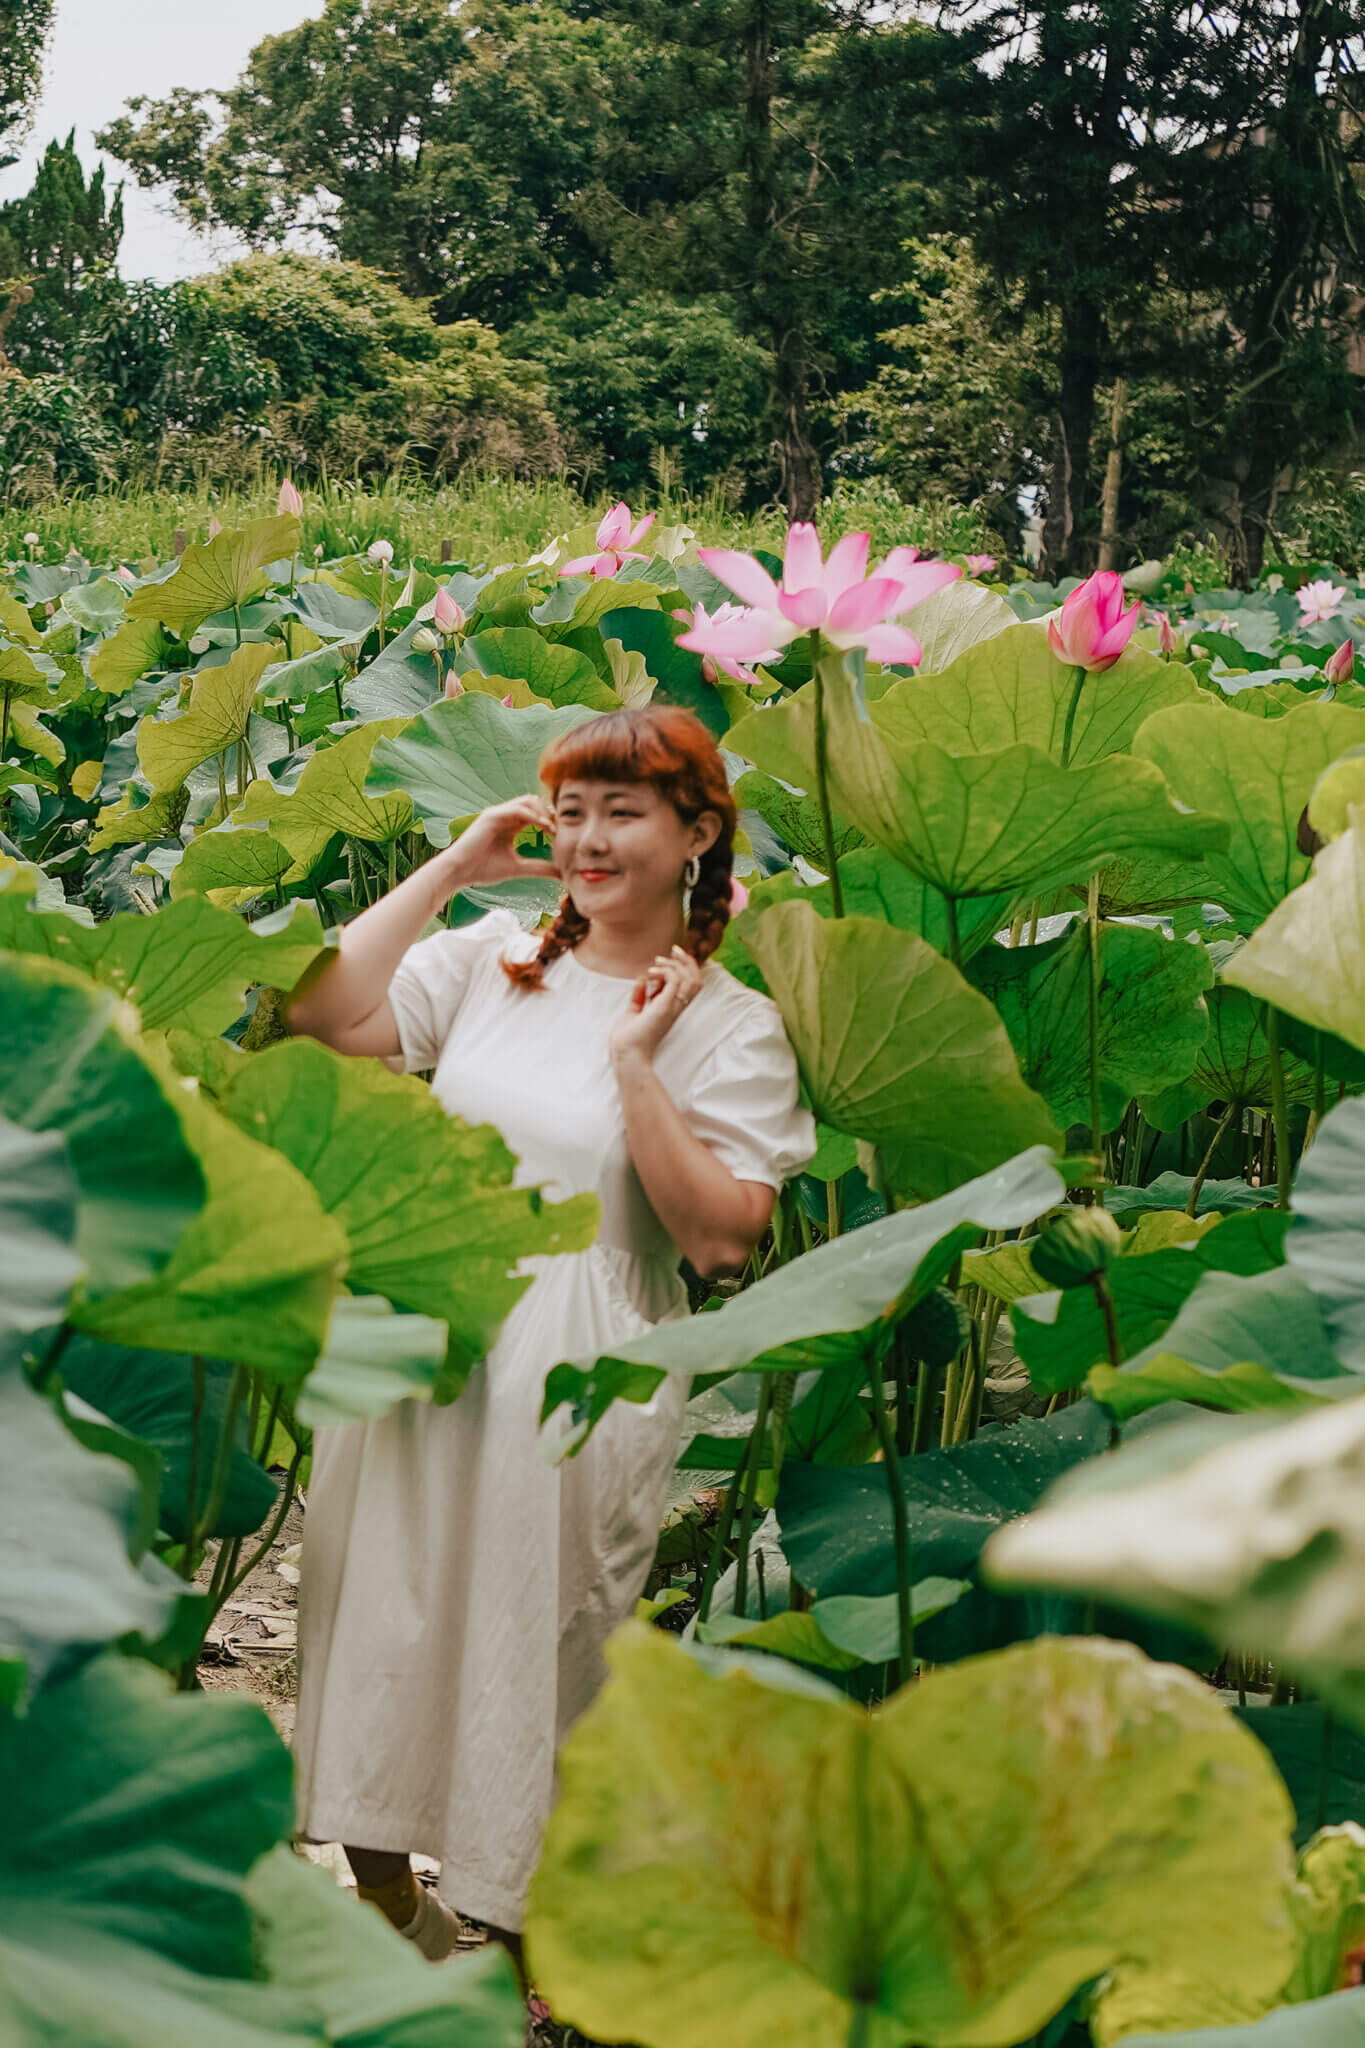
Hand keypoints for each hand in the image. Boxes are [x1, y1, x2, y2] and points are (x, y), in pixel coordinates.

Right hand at [445, 794, 559, 888]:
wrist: (459, 872)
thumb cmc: (482, 870)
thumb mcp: (517, 868)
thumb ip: (539, 868)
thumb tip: (561, 874)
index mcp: (510, 825)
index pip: (536, 814)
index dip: (551, 821)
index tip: (562, 836)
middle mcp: (504, 816)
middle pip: (534, 802)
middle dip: (550, 813)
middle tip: (560, 830)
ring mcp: (497, 814)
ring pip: (528, 801)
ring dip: (544, 813)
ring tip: (553, 830)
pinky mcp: (491, 816)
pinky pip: (517, 809)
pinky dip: (533, 816)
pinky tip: (543, 828)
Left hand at [609, 946, 702, 1067]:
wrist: (626, 1054)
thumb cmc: (628, 1038)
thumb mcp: (633, 1012)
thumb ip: (639, 997)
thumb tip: (641, 980)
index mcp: (670, 1009)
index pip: (690, 985)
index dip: (686, 968)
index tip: (672, 956)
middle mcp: (675, 1008)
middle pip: (696, 980)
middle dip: (687, 962)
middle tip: (672, 951)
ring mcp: (672, 1007)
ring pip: (691, 979)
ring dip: (675, 965)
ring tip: (656, 962)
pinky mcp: (665, 1006)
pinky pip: (675, 980)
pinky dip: (665, 971)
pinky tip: (650, 973)